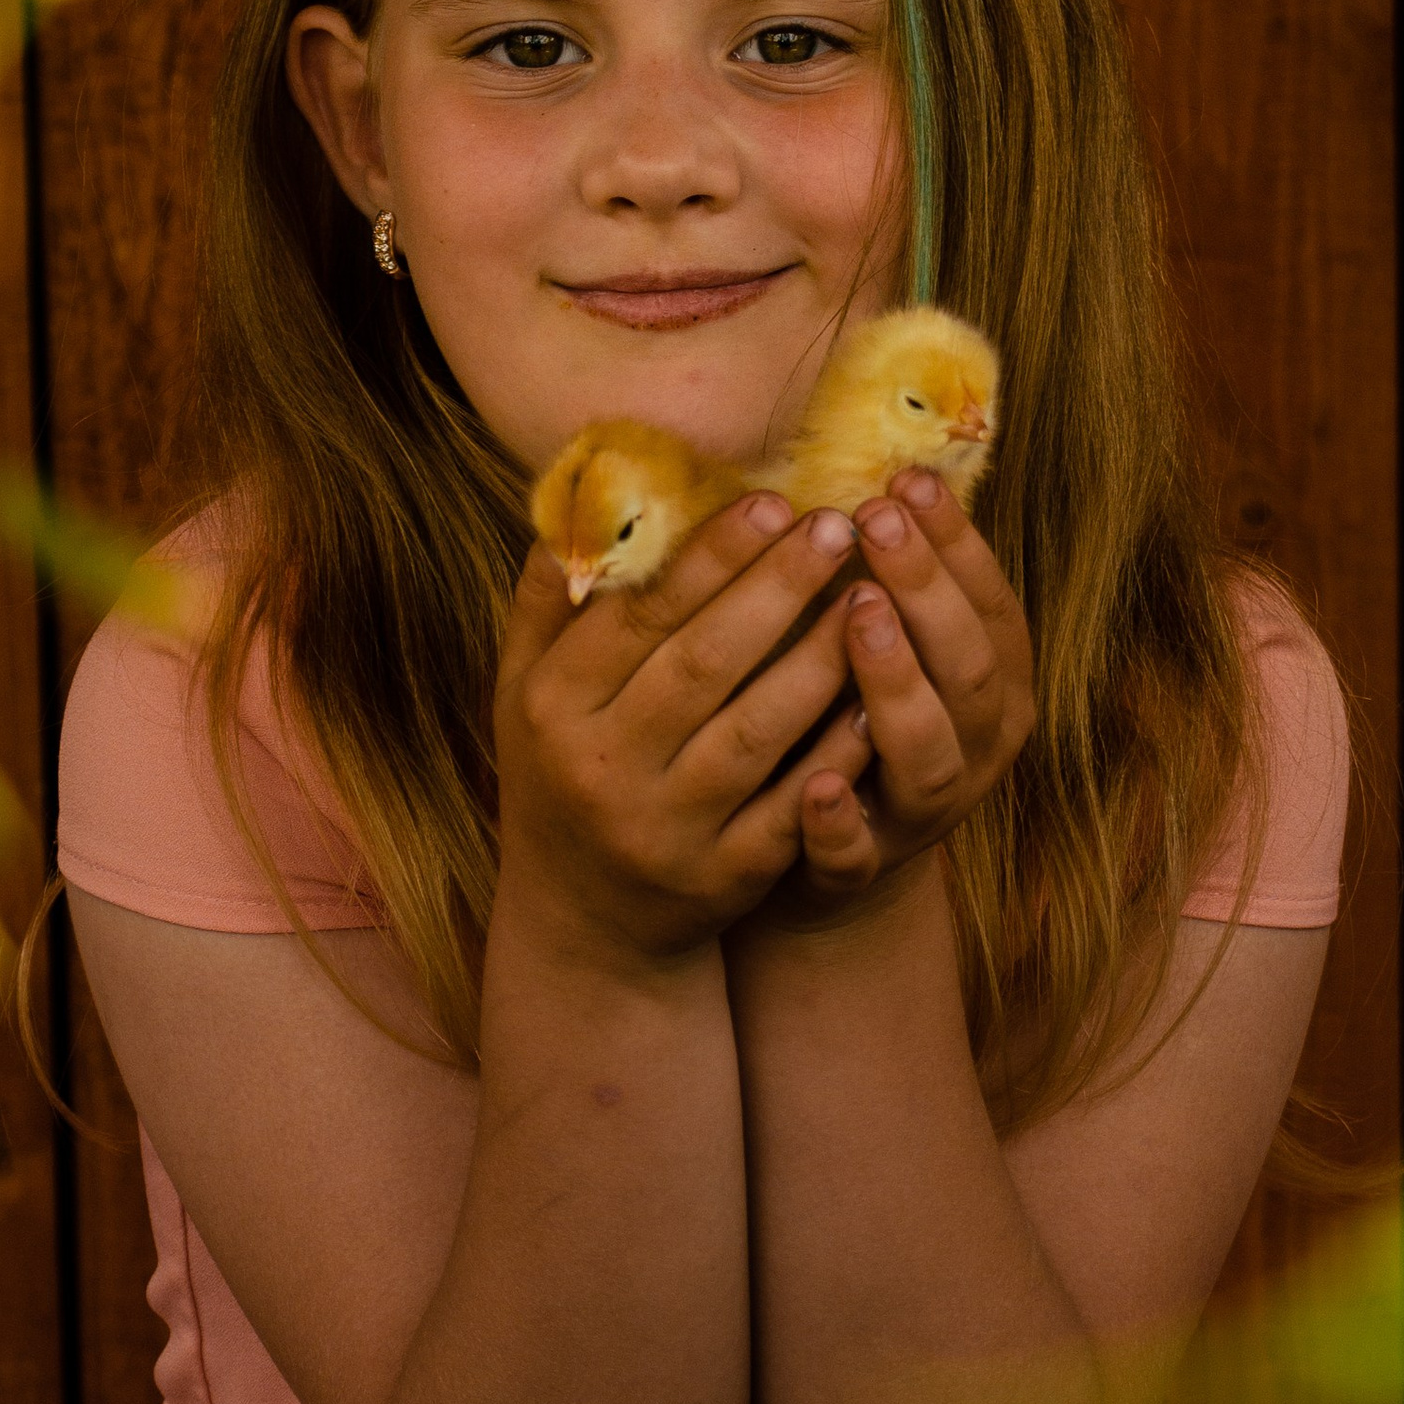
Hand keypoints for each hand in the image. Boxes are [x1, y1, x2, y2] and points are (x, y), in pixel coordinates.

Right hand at [492, 487, 875, 966]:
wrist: (581, 921)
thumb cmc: (559, 770)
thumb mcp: (524, 687)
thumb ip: (552, 594)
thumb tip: (586, 482)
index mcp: (551, 707)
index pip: (638, 617)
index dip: (709, 557)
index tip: (772, 500)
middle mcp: (602, 768)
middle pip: (702, 665)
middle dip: (776, 590)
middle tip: (839, 526)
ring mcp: (666, 829)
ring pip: (757, 732)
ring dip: (821, 660)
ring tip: (872, 594)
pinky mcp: (723, 877)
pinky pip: (793, 805)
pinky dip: (836, 752)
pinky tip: (879, 698)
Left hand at [743, 468, 1033, 930]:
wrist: (837, 866)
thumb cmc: (855, 721)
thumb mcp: (894, 646)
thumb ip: (894, 579)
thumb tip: (873, 461)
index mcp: (993, 684)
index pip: (990, 603)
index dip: (955, 541)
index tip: (906, 478)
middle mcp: (977, 747)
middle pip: (969, 667)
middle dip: (925, 589)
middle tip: (873, 522)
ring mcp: (926, 814)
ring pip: (928, 755)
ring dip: (894, 683)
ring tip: (856, 616)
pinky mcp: (865, 869)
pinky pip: (860, 852)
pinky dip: (840, 822)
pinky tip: (814, 785)